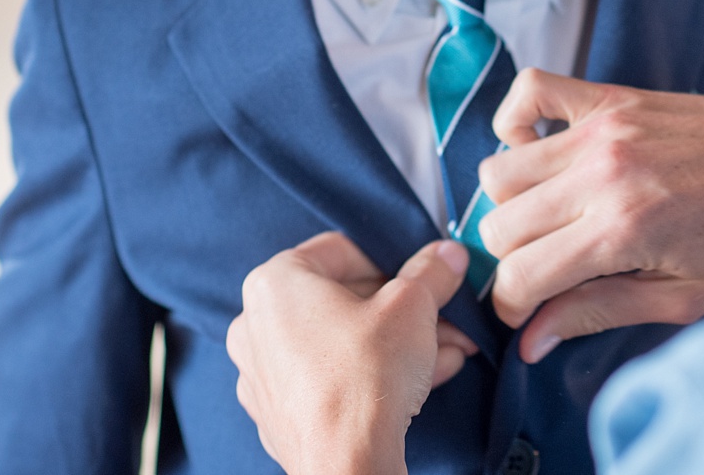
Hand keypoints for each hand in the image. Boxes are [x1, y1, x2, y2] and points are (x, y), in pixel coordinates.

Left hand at [227, 234, 474, 474]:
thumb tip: (448, 254)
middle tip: (439, 316)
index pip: (339, 251)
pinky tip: (419, 384)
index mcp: (275, 283)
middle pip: (342, 301)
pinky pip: (330, 381)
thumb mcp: (413, 305)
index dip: (389, 259)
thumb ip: (431, 272)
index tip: (419, 275)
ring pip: (340, 344)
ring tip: (443, 352)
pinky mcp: (278, 416)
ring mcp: (263, 376)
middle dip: (400, 310)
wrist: (347, 464)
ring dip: (395, 344)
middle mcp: (255, 327)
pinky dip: (370, 377)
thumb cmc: (365, 376)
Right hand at [479, 71, 703, 363]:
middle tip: (547, 270)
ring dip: (512, 204)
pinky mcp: (614, 98)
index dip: (512, 306)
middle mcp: (603, 173)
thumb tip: (533, 340)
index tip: (529, 313)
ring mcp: (604, 129)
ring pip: (500, 169)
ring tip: (550, 220)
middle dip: (511, 260)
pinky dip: (515, 122)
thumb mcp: (688, 296)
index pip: (518, 274)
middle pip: (499, 224)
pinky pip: (530, 91)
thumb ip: (601, 311)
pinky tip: (539, 152)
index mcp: (622, 230)